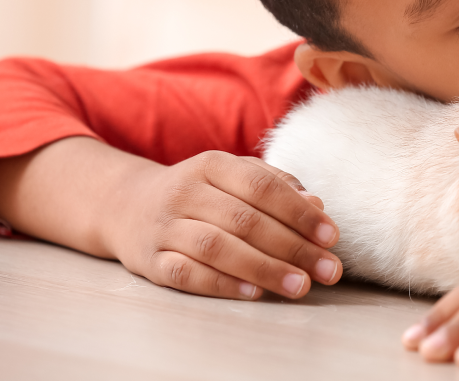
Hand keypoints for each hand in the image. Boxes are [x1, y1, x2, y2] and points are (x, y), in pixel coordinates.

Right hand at [106, 150, 341, 300]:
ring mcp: (165, 227)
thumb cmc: (200, 192)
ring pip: (217, 248)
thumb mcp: (233, 176)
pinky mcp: (150, 262)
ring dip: (264, 269)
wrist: (126, 206)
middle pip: (245, 220)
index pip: (262, 187)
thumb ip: (277, 186)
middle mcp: (185, 192)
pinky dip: (222, 285)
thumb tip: (317, 207)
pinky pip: (187, 275)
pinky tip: (255, 294)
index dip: (299, 213)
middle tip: (327, 270)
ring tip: (300, 286)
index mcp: (211, 164)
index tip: (331, 236)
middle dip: (293, 247)